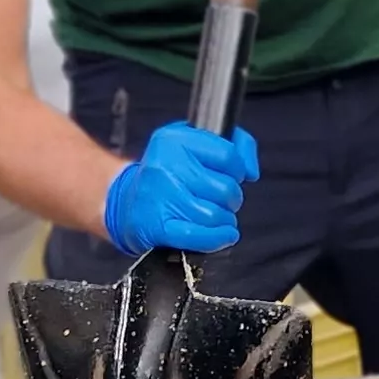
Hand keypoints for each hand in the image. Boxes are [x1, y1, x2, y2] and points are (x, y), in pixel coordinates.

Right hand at [101, 121, 260, 253]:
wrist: (127, 203)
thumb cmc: (167, 174)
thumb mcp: (193, 144)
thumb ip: (235, 145)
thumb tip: (251, 171)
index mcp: (175, 140)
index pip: (228, 155)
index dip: (237, 169)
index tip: (230, 175)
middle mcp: (165, 165)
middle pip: (225, 188)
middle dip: (231, 198)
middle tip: (221, 200)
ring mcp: (160, 196)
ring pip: (214, 214)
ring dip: (224, 220)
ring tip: (216, 216)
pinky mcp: (158, 226)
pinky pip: (197, 235)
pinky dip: (217, 238)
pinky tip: (223, 234)